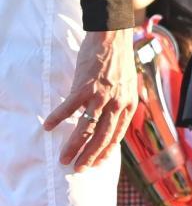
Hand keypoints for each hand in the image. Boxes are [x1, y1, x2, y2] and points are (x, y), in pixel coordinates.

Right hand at [43, 29, 137, 170]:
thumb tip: (106, 121)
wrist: (113, 36)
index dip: (107, 151)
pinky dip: (57, 118)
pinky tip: (48, 126)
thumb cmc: (119, 59)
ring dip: (73, 146)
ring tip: (63, 158)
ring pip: (86, 128)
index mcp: (129, 102)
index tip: (98, 163)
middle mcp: (117, 102)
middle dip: (89, 156)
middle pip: (102, 136)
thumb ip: (120, 102)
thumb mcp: (128, 84)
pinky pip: (68, 109)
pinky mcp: (85, 86)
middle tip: (77, 168)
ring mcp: (101, 95)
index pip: (117, 134)